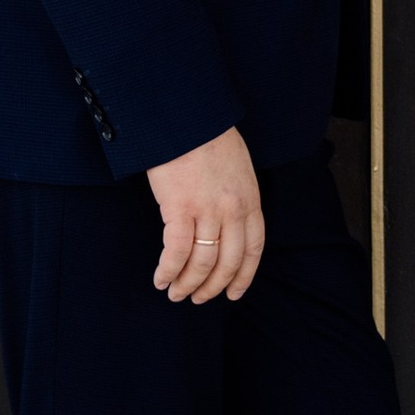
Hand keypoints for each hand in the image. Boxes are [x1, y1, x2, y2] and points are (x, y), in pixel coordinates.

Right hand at [148, 125, 264, 301]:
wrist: (186, 115)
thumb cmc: (207, 135)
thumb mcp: (238, 166)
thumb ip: (237, 195)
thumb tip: (228, 222)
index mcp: (250, 199)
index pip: (253, 248)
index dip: (243, 276)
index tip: (232, 293)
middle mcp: (233, 210)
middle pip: (228, 262)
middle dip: (212, 287)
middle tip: (198, 298)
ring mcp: (207, 210)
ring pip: (202, 263)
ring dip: (188, 284)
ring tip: (175, 293)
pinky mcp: (179, 208)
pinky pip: (176, 251)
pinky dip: (168, 270)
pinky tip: (160, 279)